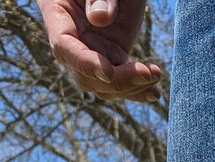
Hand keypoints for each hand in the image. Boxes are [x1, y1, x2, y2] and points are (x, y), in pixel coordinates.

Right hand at [36, 0, 161, 101]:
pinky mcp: (111, 57)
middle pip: (86, 75)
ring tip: (155, 76)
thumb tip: (99, 18)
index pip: (65, 47)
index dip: (85, 63)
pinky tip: (154, 92)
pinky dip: (137, 90)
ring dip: (130, 88)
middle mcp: (73, 41)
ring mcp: (92, 52)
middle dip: (117, 81)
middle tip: (146, 74)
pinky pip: (120, 82)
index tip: (108, 73)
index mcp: (59, 16)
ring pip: (103, 86)